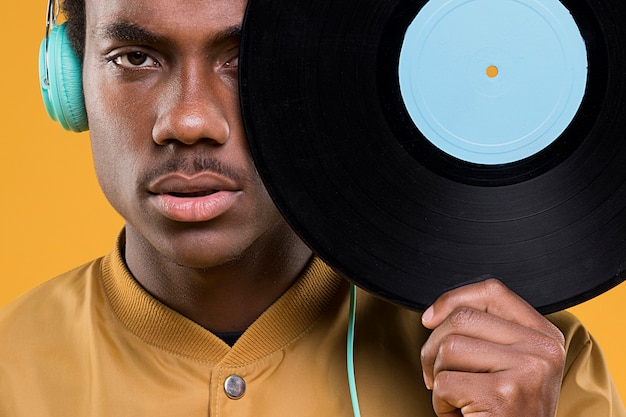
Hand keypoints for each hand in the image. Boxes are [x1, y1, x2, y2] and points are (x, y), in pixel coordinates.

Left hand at [420, 278, 565, 416]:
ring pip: (449, 348)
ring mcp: (528, 370)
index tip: (430, 318)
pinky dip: (440, 403)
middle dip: (434, 347)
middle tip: (438, 374)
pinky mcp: (505, 395)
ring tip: (457, 397)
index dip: (452, 298)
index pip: (492, 291)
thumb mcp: (509, 363)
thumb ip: (487, 331)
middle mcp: (543, 348)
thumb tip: (432, 314)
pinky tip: (460, 413)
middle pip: (462, 319)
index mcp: (544, 335)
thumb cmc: (507, 411)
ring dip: (438, 378)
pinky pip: (445, 383)